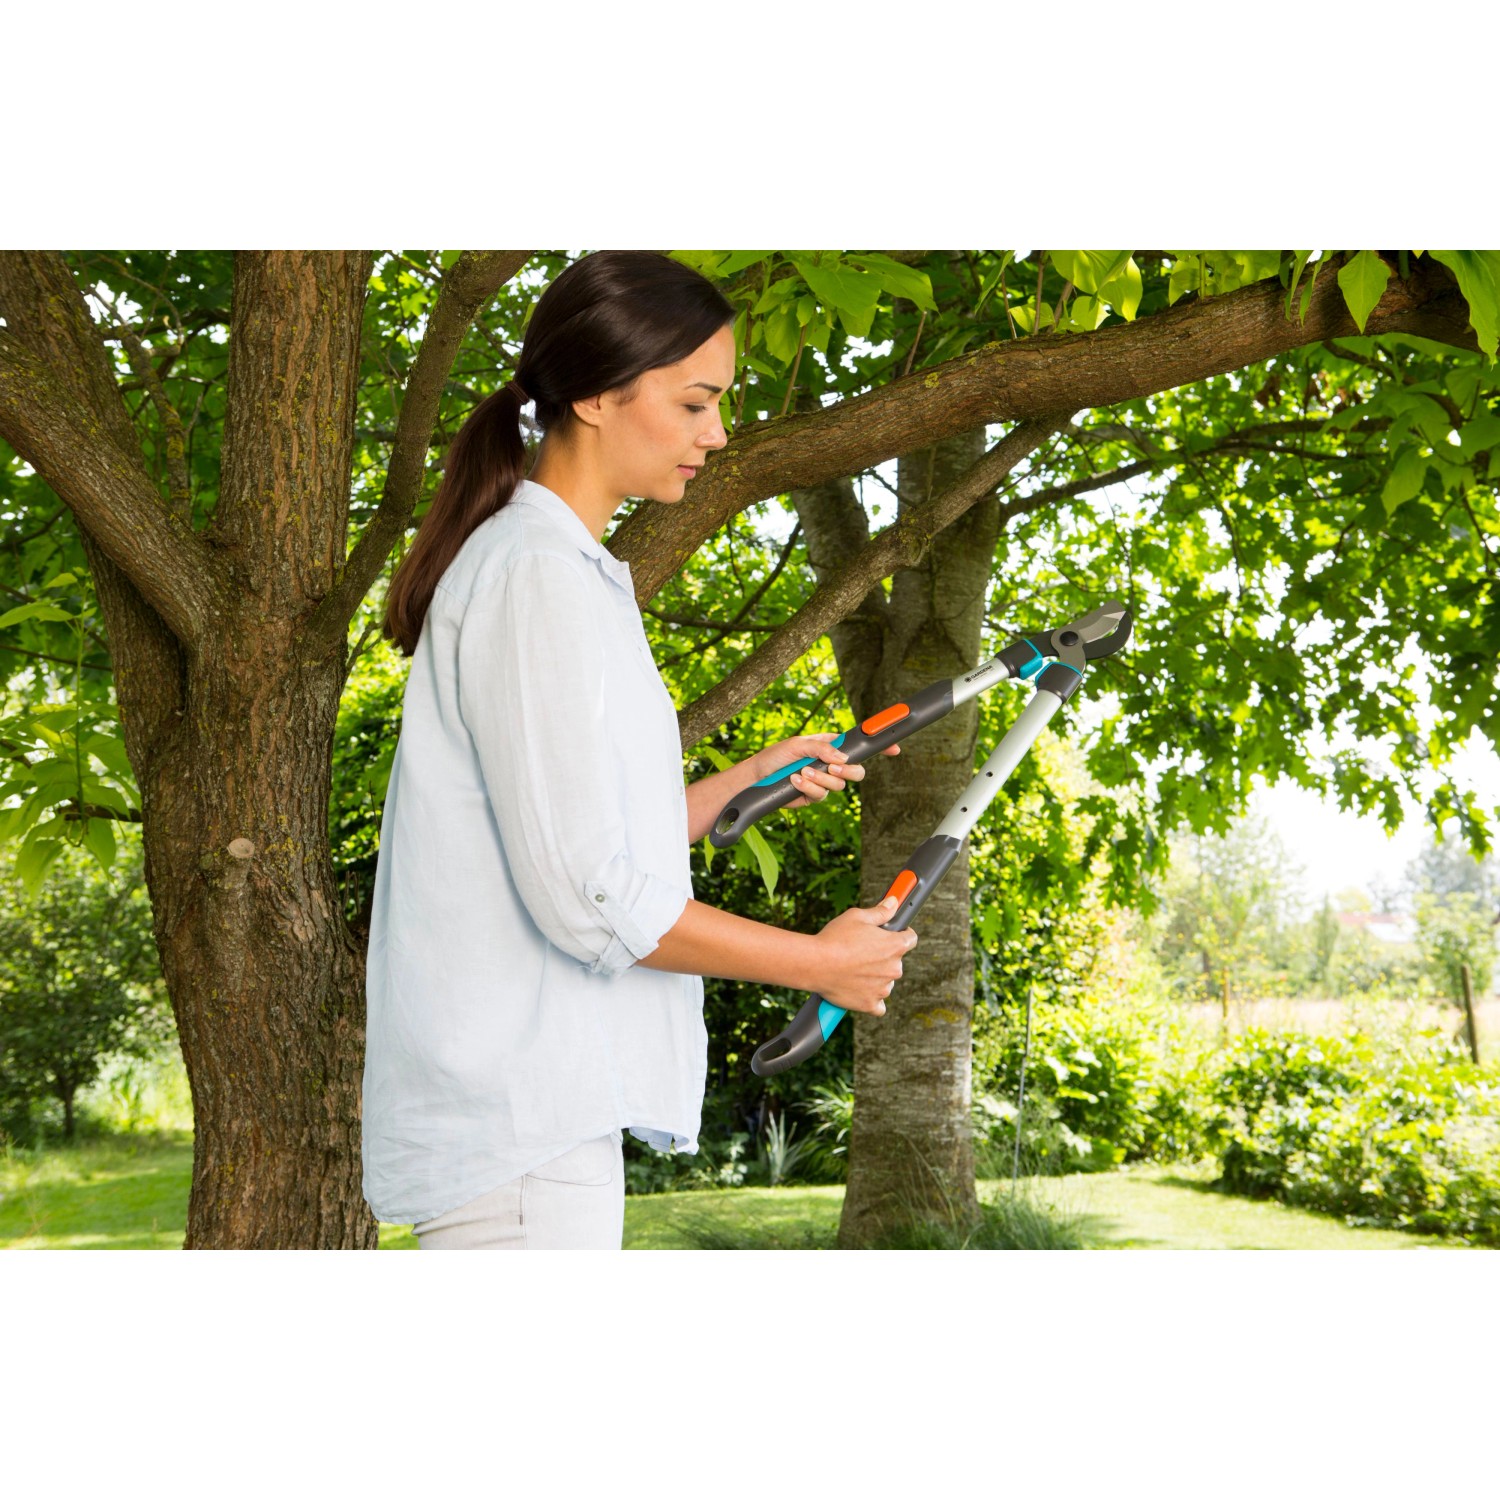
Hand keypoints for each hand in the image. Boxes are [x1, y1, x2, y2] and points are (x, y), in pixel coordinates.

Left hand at [750, 732, 900, 809]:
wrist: (757, 777)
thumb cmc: (776, 756)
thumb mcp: (797, 745)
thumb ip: (821, 749)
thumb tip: (842, 758)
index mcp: (830, 746)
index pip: (858, 746)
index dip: (878, 747)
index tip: (894, 748)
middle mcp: (830, 764)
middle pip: (857, 771)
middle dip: (849, 772)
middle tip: (834, 768)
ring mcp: (824, 781)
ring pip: (839, 786)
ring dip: (821, 779)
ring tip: (802, 772)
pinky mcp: (814, 796)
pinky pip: (822, 795)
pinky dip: (809, 787)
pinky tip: (795, 781)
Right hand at [810, 894, 917, 1013]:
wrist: (815, 964)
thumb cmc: (835, 938)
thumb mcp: (857, 916)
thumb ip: (880, 912)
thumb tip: (893, 903)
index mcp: (895, 945)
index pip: (911, 939)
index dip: (902, 934)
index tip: (892, 934)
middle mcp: (894, 969)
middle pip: (896, 961)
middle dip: (883, 956)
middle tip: (862, 951)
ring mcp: (883, 988)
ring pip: (886, 982)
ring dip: (876, 977)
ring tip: (854, 969)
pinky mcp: (870, 1004)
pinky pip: (878, 1005)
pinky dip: (872, 999)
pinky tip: (860, 990)